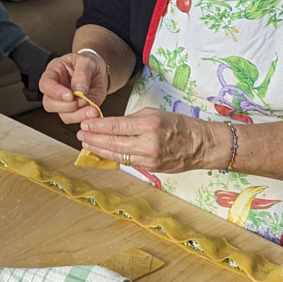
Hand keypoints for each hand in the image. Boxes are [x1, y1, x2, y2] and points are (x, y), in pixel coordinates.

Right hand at [40, 50, 107, 123]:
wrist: (99, 71)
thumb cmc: (88, 63)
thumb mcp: (87, 62)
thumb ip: (82, 75)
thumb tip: (79, 90)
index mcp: (54, 72)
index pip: (45, 84)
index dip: (55, 92)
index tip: (70, 95)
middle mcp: (56, 88)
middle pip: (49, 103)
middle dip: (66, 106)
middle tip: (81, 101)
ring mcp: (64, 101)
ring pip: (62, 114)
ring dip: (77, 114)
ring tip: (91, 107)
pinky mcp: (74, 110)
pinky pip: (74, 118)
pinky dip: (84, 117)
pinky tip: (92, 111)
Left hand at [76, 108, 222, 172]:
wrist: (202, 145)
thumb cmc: (180, 125)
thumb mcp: (155, 113)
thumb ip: (132, 120)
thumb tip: (111, 125)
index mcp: (148, 124)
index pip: (115, 125)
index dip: (97, 126)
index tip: (85, 123)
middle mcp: (147, 143)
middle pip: (112, 143)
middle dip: (93, 139)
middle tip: (80, 135)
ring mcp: (149, 158)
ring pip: (117, 155)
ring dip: (99, 150)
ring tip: (87, 145)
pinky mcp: (151, 168)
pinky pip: (127, 162)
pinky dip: (113, 157)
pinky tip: (103, 153)